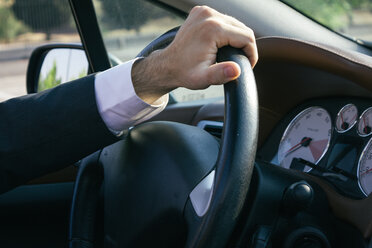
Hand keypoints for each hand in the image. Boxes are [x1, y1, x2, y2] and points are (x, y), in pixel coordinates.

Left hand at [132, 5, 257, 102]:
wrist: (167, 65)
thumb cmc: (185, 73)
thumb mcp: (203, 79)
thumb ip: (221, 74)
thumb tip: (236, 70)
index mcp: (212, 29)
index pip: (246, 37)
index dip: (251, 53)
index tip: (248, 65)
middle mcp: (208, 15)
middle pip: (242, 28)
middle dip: (245, 46)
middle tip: (240, 61)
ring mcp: (204, 11)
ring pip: (234, 23)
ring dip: (237, 38)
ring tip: (231, 54)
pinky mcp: (201, 12)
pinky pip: (223, 20)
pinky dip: (226, 32)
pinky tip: (221, 44)